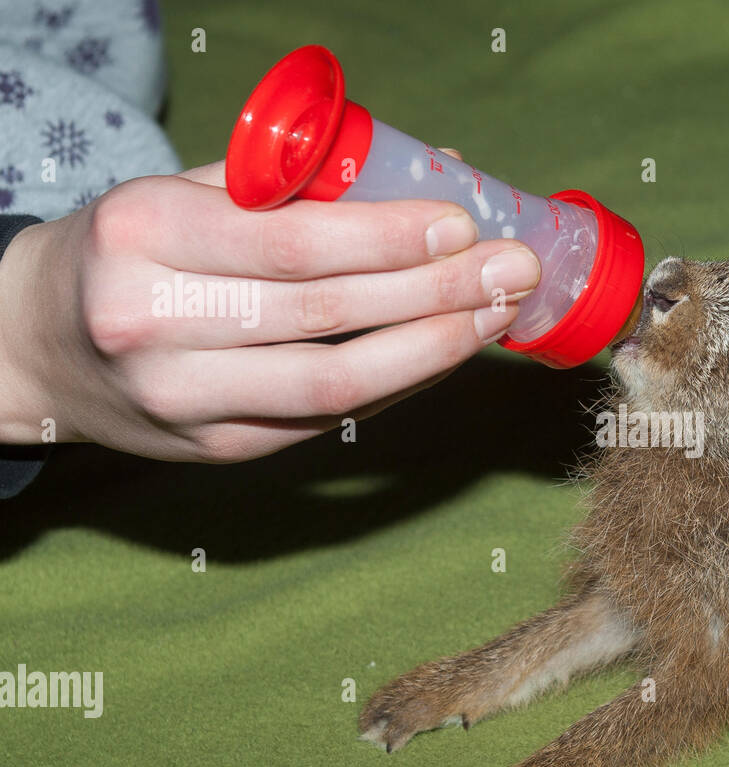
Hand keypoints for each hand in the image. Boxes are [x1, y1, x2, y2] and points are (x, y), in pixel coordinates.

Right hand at [0, 158, 540, 460]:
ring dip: (433, 349)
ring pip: (336, 384)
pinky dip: (398, 383)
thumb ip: (283, 192)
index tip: (463, 227)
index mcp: (143, 236)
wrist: (36, 346)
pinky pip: (329, 417)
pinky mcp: (216, 449)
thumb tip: (418, 185)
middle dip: (435, 294)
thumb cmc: (129, 252)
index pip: (290, 244)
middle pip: (326, 316)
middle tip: (511, 273)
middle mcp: (155, 323)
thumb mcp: (181, 196)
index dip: (388, 239)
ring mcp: (185, 399)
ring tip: (496, 316)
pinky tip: (444, 352)